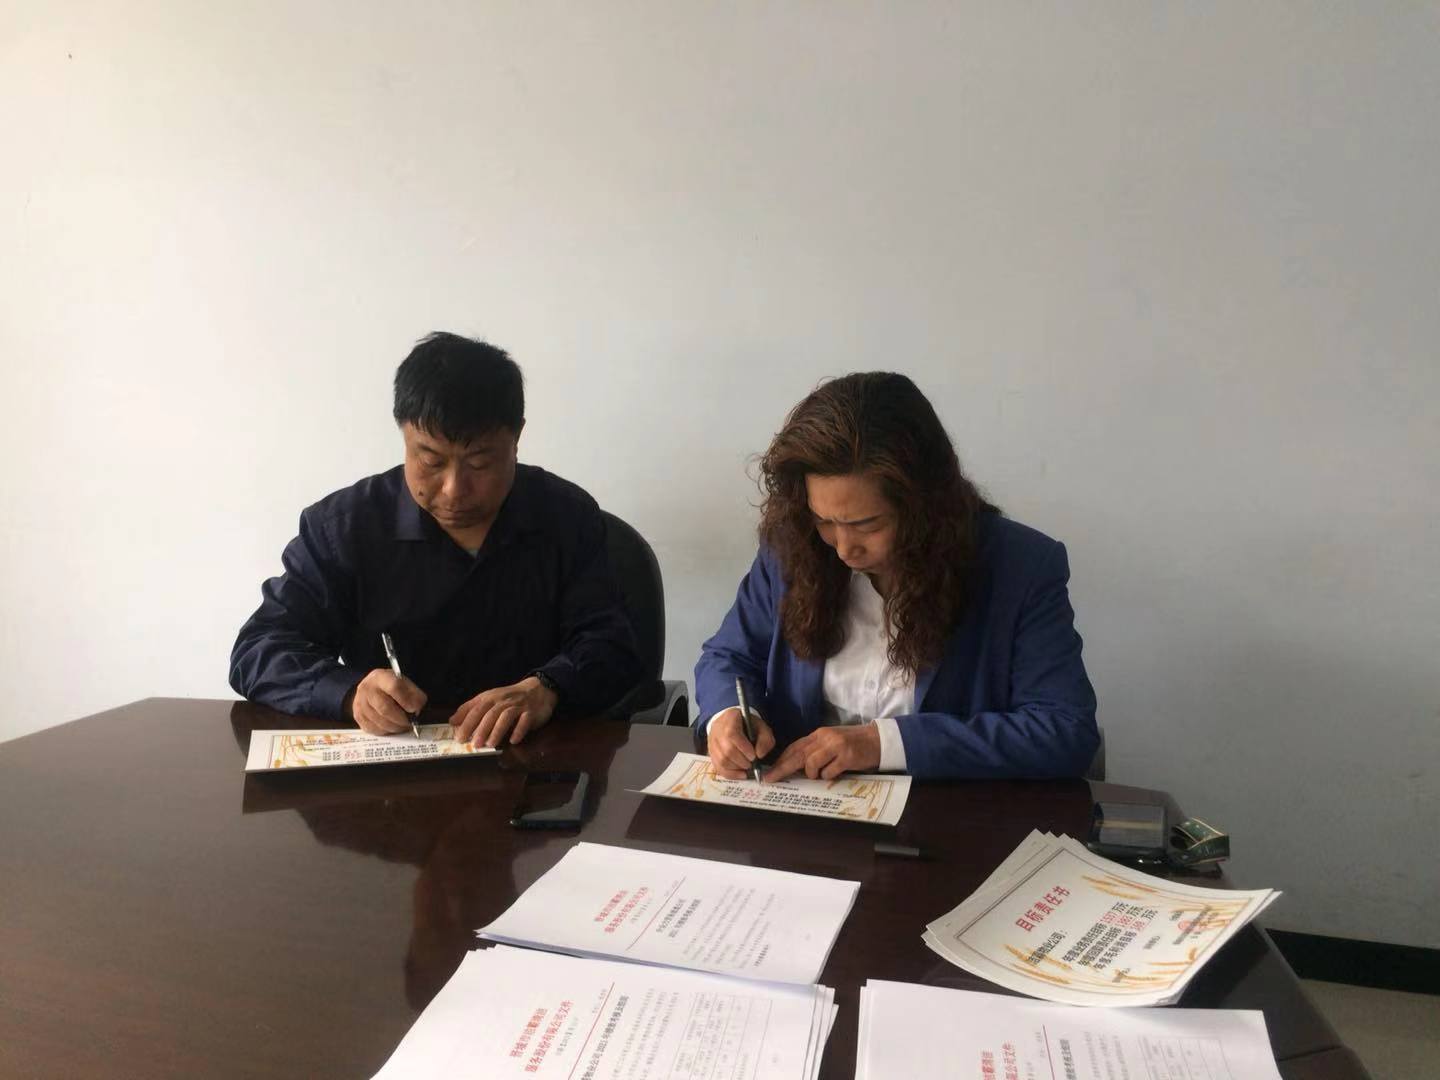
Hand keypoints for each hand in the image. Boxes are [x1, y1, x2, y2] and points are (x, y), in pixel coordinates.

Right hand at [348, 669, 426, 733]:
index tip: (414, 709)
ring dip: (395, 727)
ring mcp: (360, 703)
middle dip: (401, 719)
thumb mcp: (404, 682)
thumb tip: (418, 708)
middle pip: (385, 708)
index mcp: (381, 677)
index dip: (406, 700)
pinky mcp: (358, 716)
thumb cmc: (390, 686)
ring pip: (379, 722)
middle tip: (410, 722)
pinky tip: (391, 727)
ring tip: (403, 725)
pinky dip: (386, 731)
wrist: (371, 687)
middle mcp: (367, 689)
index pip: (394, 687)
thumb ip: (414, 693)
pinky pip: (373, 729)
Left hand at [449, 677, 557, 746]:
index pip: (475, 709)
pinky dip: (519, 730)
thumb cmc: (507, 698)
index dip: (466, 722)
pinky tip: (513, 740)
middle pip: (490, 714)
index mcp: (490, 697)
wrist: (536, 689)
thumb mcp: (488, 700)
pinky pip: (525, 721)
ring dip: (497, 731)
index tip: (458, 737)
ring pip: (506, 717)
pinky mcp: (531, 712)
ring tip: (491, 744)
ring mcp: (518, 706)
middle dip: (481, 729)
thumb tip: (452, 721)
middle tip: (474, 744)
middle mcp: (503, 701)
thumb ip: (470, 710)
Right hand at [706, 707, 775, 779]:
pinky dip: (730, 774)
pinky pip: (718, 767)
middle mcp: (717, 730)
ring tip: (747, 767)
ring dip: (737, 768)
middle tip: (752, 763)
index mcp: (730, 718)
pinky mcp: (711, 753)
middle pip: (726, 750)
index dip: (743, 748)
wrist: (733, 723)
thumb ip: (765, 739)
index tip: (753, 756)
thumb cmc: (748, 725)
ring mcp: (712, 742)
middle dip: (742, 761)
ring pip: (721, 760)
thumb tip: (760, 755)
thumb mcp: (761, 727)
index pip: (732, 734)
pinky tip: (741, 774)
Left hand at [764, 724, 879, 781]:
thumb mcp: (831, 743)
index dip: (781, 760)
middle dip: (782, 768)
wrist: (877, 740)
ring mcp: (836, 746)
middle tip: (770, 779)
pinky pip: (829, 771)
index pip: (795, 747)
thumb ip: (815, 751)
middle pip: (797, 755)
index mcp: (819, 734)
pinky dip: (828, 776)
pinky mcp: (847, 757)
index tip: (771, 771)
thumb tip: (797, 767)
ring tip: (820, 775)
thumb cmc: (853, 744)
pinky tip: (835, 774)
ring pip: (811, 763)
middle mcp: (825, 738)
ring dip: (812, 774)